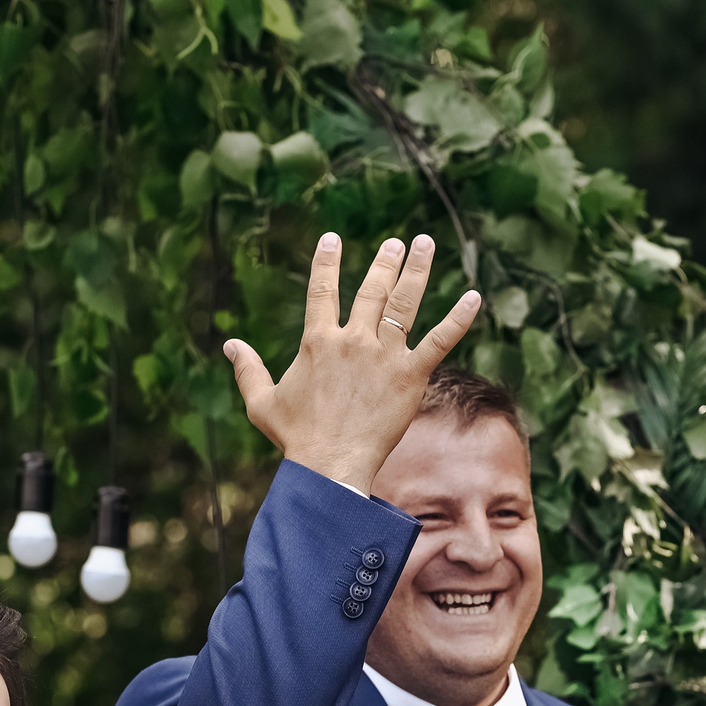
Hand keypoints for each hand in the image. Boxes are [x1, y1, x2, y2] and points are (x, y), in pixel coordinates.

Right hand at [222, 232, 481, 491]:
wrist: (330, 465)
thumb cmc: (296, 438)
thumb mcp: (262, 403)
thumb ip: (247, 369)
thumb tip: (229, 345)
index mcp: (318, 342)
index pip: (322, 291)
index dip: (326, 263)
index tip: (331, 239)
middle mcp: (353, 340)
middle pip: (372, 289)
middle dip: (384, 262)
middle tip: (396, 243)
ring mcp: (385, 355)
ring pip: (405, 302)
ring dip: (416, 270)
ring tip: (424, 244)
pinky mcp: (412, 375)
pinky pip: (440, 340)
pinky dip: (460, 318)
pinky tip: (475, 297)